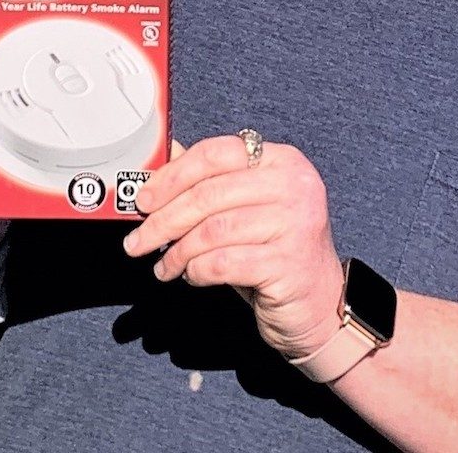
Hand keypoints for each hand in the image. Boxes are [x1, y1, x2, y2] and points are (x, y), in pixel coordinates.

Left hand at [122, 135, 345, 359]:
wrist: (319, 304)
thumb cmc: (274, 250)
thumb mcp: (244, 207)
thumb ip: (208, 182)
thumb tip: (159, 159)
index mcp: (281, 160)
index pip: (215, 154)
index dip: (172, 175)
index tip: (143, 199)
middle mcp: (294, 185)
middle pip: (208, 194)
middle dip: (163, 220)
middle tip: (138, 240)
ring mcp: (296, 223)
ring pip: (212, 231)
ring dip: (177, 251)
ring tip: (164, 265)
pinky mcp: (289, 264)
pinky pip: (224, 263)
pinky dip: (197, 271)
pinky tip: (191, 276)